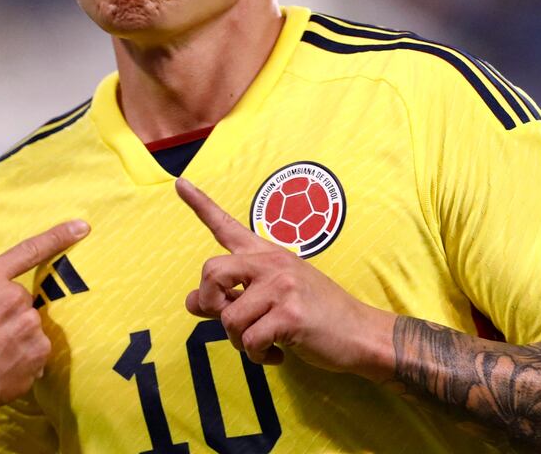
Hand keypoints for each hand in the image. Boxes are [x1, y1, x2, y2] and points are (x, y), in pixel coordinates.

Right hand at [0, 219, 89, 451]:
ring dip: (17, 339)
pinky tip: (2, 368)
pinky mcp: (40, 349)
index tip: (82, 226)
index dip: (58, 236)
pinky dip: (24, 359)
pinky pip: (37, 349)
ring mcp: (29, 323)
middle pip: (23, 300)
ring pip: (31, 325)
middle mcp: (12, 296)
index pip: (29, 250)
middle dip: (9, 316)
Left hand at [177, 178, 394, 378]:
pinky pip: (250, 341)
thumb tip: (191, 301)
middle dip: (211, 304)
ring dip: (240, 341)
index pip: (227, 226)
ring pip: (228, 318)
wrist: (360, 332)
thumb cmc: (316, 314)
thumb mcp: (273, 297)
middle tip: (230, 319)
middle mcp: (272, 263)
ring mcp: (282, 287)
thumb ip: (232, 297)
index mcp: (267, 254)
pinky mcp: (289, 315)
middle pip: (212, 272)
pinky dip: (259, 356)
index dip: (200, 205)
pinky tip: (277, 354)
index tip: (179, 184)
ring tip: (263, 342)